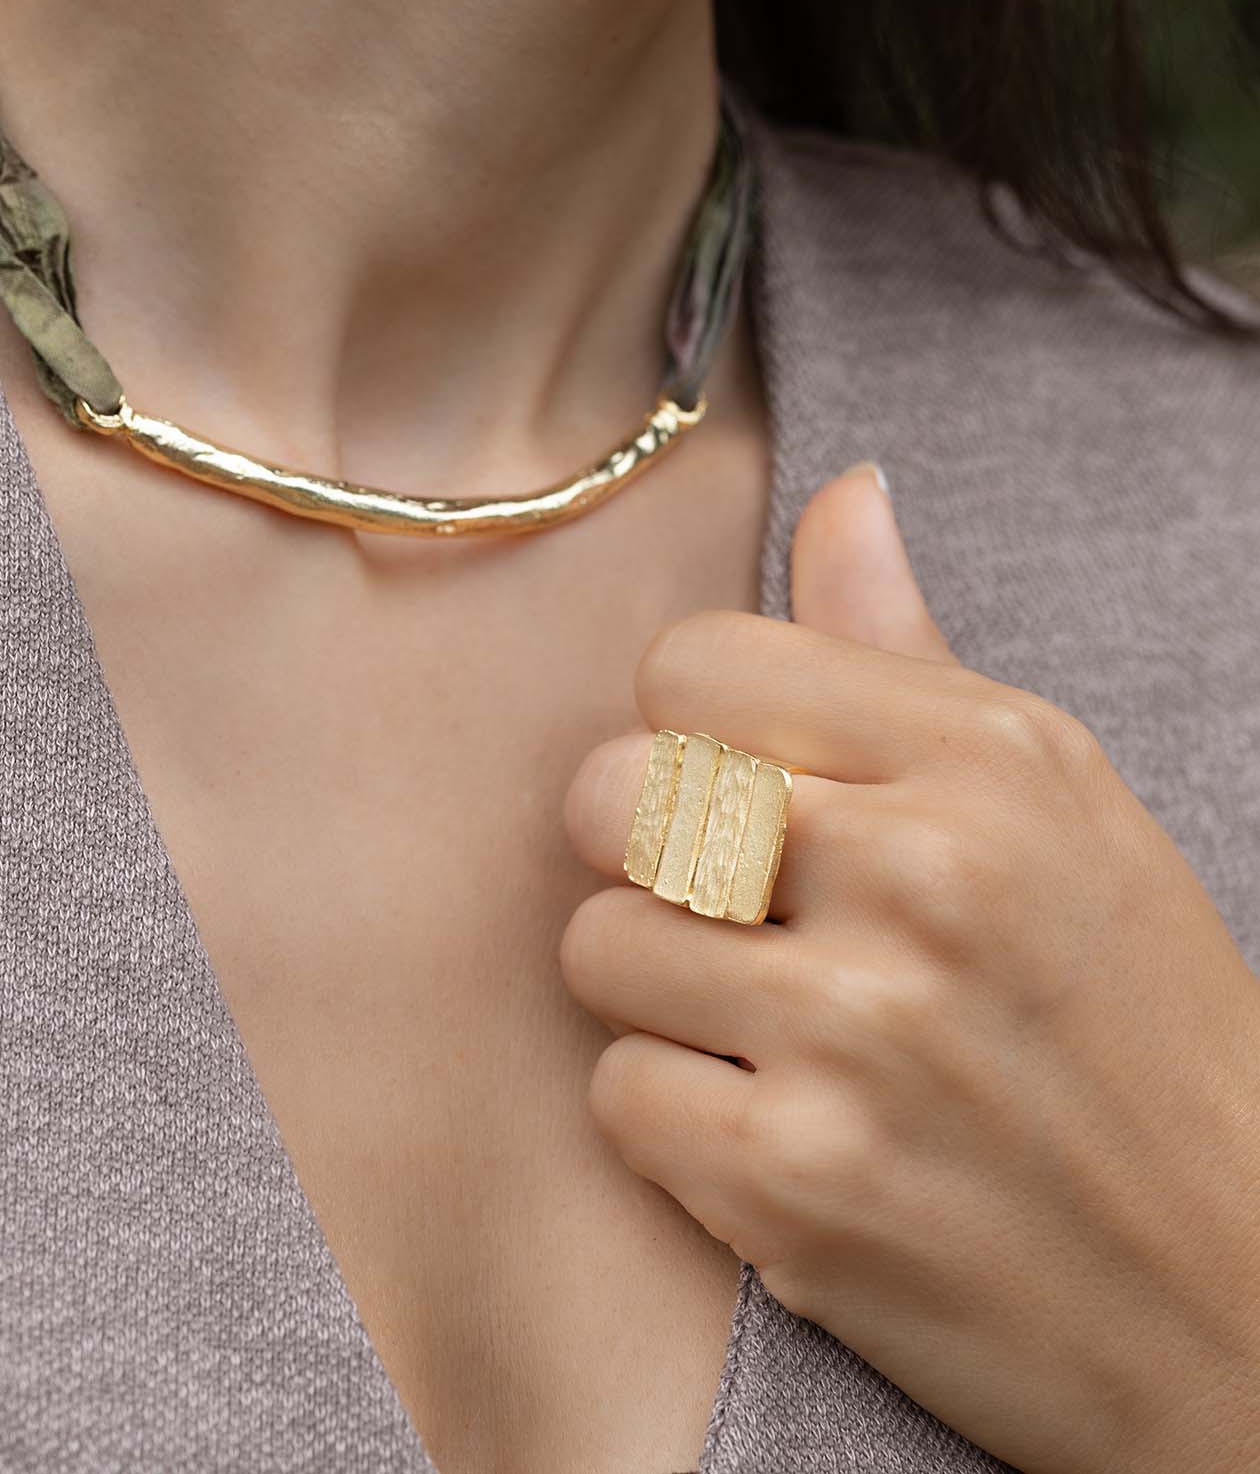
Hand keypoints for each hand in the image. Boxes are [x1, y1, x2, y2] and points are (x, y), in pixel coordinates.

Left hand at [559, 461, 1259, 1473]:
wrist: (1240, 1296)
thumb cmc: (1139, 1025)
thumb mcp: (1062, 802)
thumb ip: (911, 652)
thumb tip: (842, 493)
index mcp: (982, 757)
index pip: (688, 662)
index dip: (696, 730)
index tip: (750, 792)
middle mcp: (918, 876)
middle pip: (612, 791)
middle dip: (649, 856)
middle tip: (738, 914)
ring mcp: (854, 1036)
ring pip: (594, 946)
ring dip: (657, 998)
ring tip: (766, 1027)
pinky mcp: (798, 1187)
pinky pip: (617, 1097)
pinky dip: (677, 1123)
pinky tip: (777, 1126)